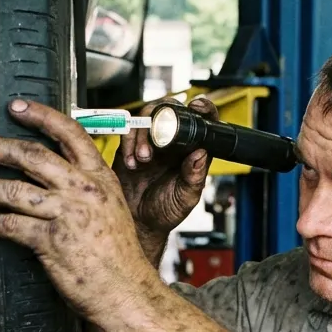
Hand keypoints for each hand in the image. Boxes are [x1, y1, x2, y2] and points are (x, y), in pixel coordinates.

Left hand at [0, 100, 160, 322]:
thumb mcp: (112, 208)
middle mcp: (83, 190)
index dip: (40, 115)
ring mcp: (66, 215)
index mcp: (99, 177)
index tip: (15, 106)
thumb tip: (53, 175)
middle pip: (31, 155)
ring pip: (12, 190)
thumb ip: (85, 187)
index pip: (69, 133)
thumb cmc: (119, 255)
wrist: (127, 290)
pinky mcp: (51, 242)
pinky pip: (10, 225)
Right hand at [113, 95, 217, 237]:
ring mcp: (150, 143)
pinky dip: (128, 143)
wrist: (138, 223)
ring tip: (144, 158)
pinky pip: (128, 132)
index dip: (203, 110)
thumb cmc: (165, 212)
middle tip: (158, 138)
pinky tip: (132, 164)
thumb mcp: (185, 199)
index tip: (197, 108)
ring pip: (148, 118)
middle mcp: (172, 143)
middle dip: (163, 120)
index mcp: (191, 151)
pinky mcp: (130, 147)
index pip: (202, 123)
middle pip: (170, 111)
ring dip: (144, 134)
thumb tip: (201, 154)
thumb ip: (193, 178)